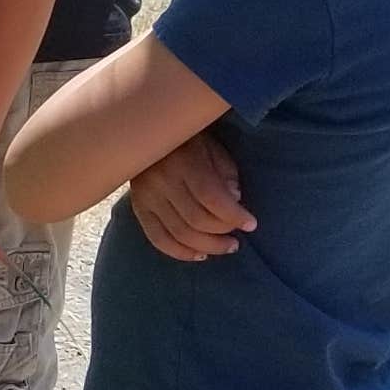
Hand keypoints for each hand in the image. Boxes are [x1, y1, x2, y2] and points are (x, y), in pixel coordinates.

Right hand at [122, 129, 252, 260]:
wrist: (145, 134)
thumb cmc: (188, 141)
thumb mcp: (213, 148)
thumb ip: (226, 174)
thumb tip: (234, 200)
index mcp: (184, 162)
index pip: (211, 197)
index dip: (233, 215)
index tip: (251, 224)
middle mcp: (161, 181)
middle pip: (196, 219)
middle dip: (222, 233)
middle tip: (238, 240)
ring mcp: (146, 196)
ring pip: (179, 233)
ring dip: (207, 246)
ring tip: (226, 248)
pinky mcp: (138, 207)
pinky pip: (157, 238)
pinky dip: (180, 252)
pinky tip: (199, 255)